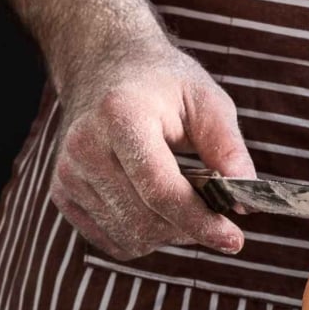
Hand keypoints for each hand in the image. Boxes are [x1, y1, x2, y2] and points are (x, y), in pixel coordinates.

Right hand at [50, 41, 254, 259]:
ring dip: (169, 233)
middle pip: (146, 221)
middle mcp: (85, 146)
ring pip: (132, 238)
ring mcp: (68, 173)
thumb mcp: (207, 100)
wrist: (103, 67)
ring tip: (182, 199)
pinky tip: (153, 206)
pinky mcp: (62, 194)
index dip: (200, 221)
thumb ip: (229, 149)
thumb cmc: (163, 85)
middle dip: (190, 228)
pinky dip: (144, 237)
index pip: (161, 189)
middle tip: (213, 210)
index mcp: (120, 116)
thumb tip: (245, 204)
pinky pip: (114, 242)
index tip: (234, 239)